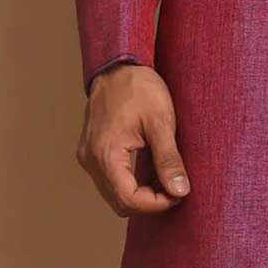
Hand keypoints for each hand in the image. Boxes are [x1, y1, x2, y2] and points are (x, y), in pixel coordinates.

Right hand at [76, 62, 190, 215]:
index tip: (179, 193)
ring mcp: (88, 156)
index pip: (128, 199)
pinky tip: (150, 171)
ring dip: (140, 193)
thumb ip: (168, 159)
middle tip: (176, 187)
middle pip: (119, 201)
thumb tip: (180, 191)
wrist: (118, 64)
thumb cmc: (139, 87)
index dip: (156, 203)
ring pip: (114, 193)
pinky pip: (110, 179)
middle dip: (149, 201)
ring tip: (166, 178)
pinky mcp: (91, 151)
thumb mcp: (160, 121)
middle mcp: (90, 160)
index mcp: (104, 154)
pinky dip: (130, 182)